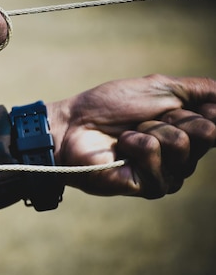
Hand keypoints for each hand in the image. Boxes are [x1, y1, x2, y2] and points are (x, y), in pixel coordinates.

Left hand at [48, 74, 215, 197]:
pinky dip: (137, 144)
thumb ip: (202, 89)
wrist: (72, 125)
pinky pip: (159, 159)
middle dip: (171, 117)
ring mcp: (169, 174)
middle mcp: (184, 156)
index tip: (170, 105)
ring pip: (183, 145)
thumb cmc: (109, 106)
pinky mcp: (150, 187)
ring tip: (128, 134)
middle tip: (143, 120)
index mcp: (189, 132)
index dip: (201, 108)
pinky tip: (122, 149)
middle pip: (208, 132)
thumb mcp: (161, 87)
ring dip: (150, 130)